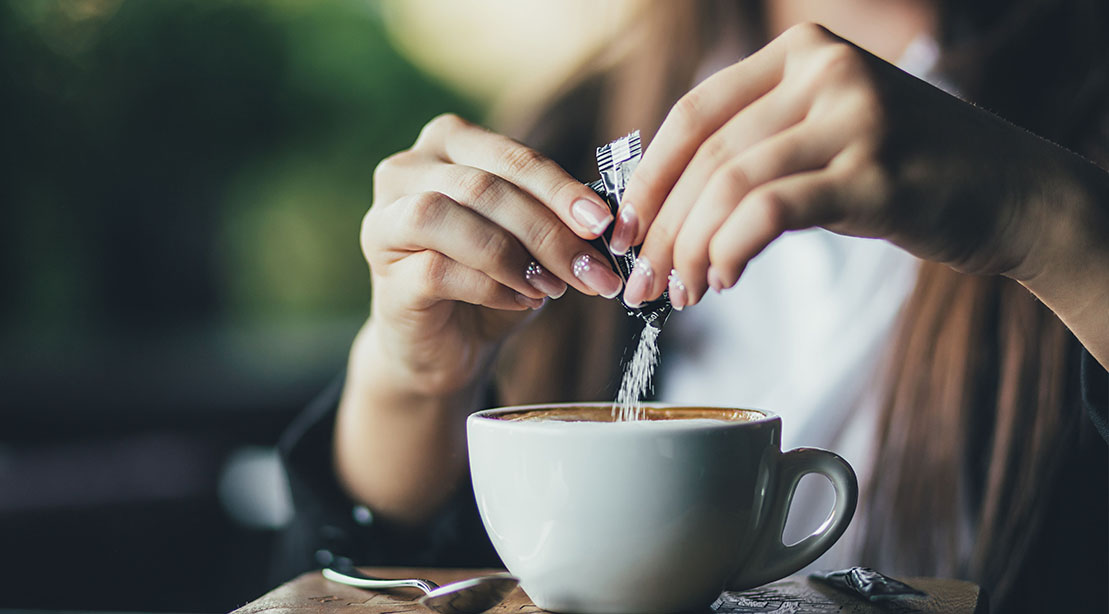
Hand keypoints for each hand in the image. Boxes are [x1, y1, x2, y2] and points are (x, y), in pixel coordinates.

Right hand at [360, 113, 621, 395]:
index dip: (561, 190)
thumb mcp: (531, 241)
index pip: (511, 157)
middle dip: (548, 231)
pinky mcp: (383, 272)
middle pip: (483, 187)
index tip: (604, 224)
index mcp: (447, 144)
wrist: (447, 347)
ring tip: (553, 287)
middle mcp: (405, 170)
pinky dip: (490, 286)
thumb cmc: (492, 282)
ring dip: (514, 255)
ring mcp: (384, 220)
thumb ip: (557, 218)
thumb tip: (607, 220)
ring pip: (449, 217)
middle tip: (593, 271)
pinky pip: (438, 269)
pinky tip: (522, 301)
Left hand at [617, 23, 1070, 309]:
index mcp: (802, 53)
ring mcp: (853, 117)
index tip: (625, 231)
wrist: (1013, 193)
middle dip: (663, 228)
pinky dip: (731, 250)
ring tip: (683, 292)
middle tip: (646, 282)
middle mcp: (824, 71)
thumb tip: (667, 206)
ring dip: (691, 249)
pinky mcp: (875, 174)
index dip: (648, 178)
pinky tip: (724, 280)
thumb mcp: (827, 136)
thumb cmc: (907, 171)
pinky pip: (770, 212)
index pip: (693, 114)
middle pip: (706, 156)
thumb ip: (758, 148)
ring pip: (730, 186)